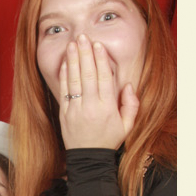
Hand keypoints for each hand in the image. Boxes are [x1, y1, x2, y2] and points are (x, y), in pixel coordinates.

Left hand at [56, 32, 138, 150]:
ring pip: (75, 80)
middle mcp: (91, 106)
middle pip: (88, 75)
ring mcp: (76, 109)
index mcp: (107, 108)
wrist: (88, 158)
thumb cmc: (109, 139)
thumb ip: (131, 105)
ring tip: (72, 44)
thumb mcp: (127, 126)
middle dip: (85, 54)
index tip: (98, 45)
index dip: (101, 60)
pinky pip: (64, 90)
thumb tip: (127, 85)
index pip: (104, 79)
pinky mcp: (65, 112)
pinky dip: (64, 75)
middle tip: (83, 37)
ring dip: (73, 60)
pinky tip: (65, 62)